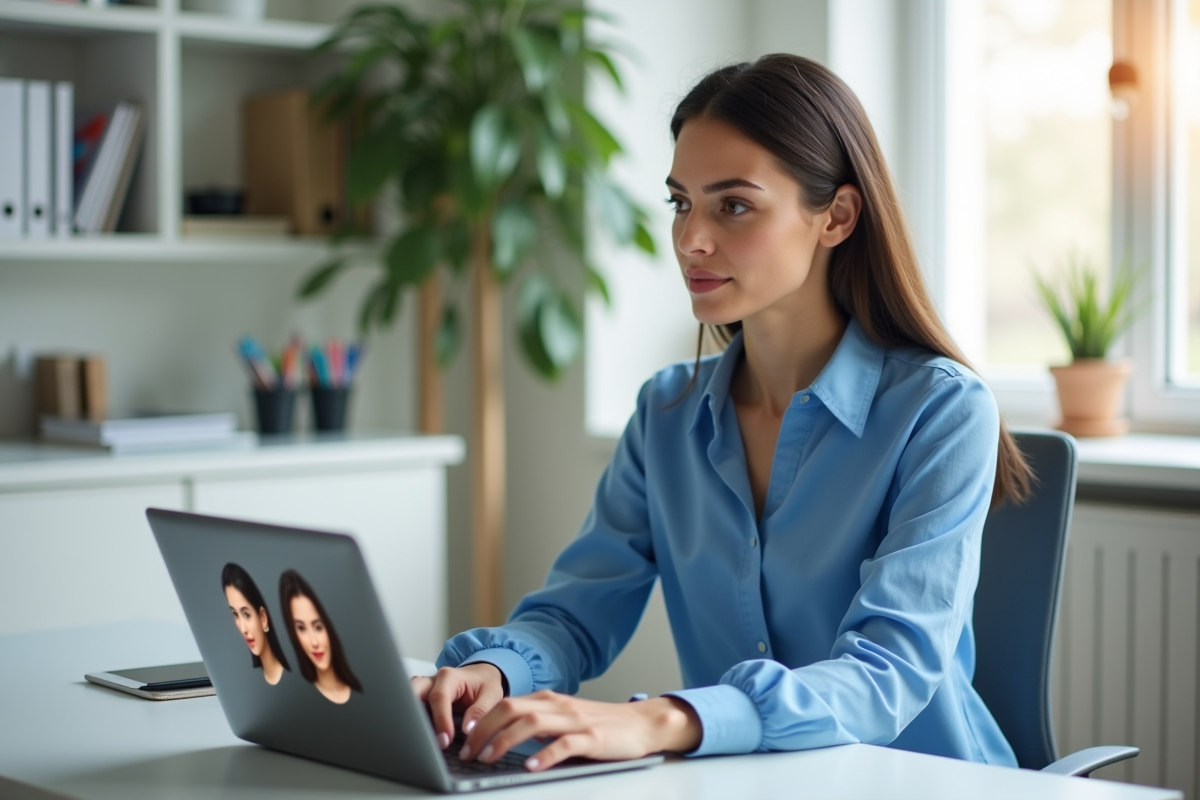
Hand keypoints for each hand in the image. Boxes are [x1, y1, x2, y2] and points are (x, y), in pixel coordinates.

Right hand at [411, 663, 505, 749]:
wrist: (479, 677)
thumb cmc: (484, 685)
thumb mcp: (491, 694)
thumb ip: (481, 710)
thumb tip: (468, 729)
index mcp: (449, 677)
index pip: (439, 698)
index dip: (441, 720)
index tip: (445, 740)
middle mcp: (431, 681)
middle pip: (412, 693)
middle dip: (413, 715)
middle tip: (422, 740)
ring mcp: (423, 690)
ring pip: (406, 699)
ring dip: (409, 719)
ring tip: (416, 740)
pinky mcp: (420, 700)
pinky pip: (410, 709)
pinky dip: (411, 722)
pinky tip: (417, 737)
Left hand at [458, 690, 700, 771]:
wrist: (642, 723)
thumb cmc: (601, 724)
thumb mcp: (565, 718)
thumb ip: (539, 723)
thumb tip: (505, 735)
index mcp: (549, 700)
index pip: (505, 704)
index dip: (481, 721)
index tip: (464, 739)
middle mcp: (558, 706)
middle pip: (512, 709)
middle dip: (484, 730)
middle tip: (470, 752)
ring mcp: (576, 721)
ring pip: (532, 723)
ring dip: (505, 740)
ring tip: (489, 757)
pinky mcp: (593, 738)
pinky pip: (565, 745)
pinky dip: (545, 755)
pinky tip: (531, 766)